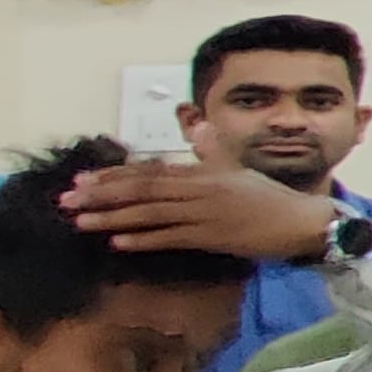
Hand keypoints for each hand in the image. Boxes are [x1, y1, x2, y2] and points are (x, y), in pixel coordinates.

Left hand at [62, 159, 334, 265]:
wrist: (303, 222)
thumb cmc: (271, 199)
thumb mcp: (239, 169)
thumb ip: (213, 151)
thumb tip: (197, 129)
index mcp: (204, 172)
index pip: (150, 171)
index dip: (114, 175)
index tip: (83, 179)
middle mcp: (201, 188)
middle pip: (143, 189)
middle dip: (102, 194)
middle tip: (68, 199)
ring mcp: (206, 213)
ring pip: (151, 213)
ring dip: (113, 218)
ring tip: (81, 221)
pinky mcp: (214, 236)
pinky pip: (172, 237)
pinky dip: (145, 240)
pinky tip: (119, 242)